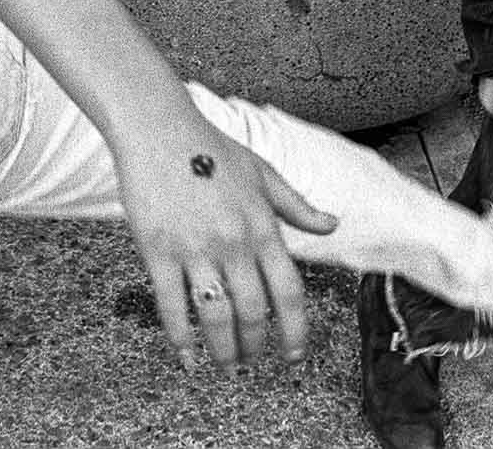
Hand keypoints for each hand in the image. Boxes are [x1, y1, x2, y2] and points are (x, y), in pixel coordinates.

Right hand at [111, 110, 336, 372]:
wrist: (159, 128)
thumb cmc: (212, 147)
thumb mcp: (263, 172)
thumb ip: (297, 205)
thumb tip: (333, 224)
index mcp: (263, 227)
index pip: (289, 292)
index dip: (296, 330)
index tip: (294, 355)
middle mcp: (234, 243)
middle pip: (254, 312)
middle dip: (256, 346)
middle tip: (251, 362)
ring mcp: (196, 249)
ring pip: (216, 316)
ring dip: (223, 349)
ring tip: (225, 364)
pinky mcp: (159, 251)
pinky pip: (172, 306)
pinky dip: (181, 338)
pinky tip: (187, 357)